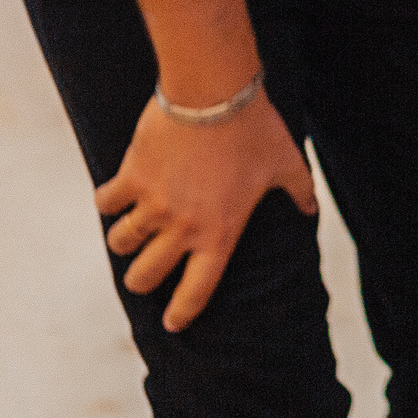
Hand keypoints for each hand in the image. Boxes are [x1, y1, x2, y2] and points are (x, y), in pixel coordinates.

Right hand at [99, 91, 317, 332]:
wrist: (213, 93)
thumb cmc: (255, 130)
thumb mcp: (287, 164)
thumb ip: (299, 192)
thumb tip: (311, 209)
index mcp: (221, 232)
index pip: (198, 288)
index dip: (183, 311)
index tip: (173, 324)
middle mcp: (182, 227)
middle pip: (145, 275)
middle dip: (142, 281)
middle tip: (144, 274)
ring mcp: (153, 204)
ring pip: (121, 243)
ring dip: (124, 243)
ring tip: (131, 235)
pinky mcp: (131, 177)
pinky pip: (106, 202)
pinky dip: (108, 202)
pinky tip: (116, 198)